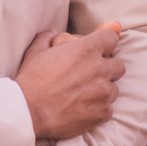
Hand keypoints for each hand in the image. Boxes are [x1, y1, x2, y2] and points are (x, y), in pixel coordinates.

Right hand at [16, 23, 124, 139]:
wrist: (28, 112)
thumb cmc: (31, 80)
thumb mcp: (37, 51)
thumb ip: (50, 37)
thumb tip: (55, 33)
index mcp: (86, 50)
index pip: (111, 38)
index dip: (104, 44)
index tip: (98, 51)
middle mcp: (99, 69)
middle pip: (118, 66)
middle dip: (106, 69)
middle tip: (89, 76)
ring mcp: (103, 93)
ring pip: (114, 89)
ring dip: (103, 90)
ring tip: (83, 95)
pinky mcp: (102, 113)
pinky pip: (108, 109)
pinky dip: (98, 109)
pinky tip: (82, 110)